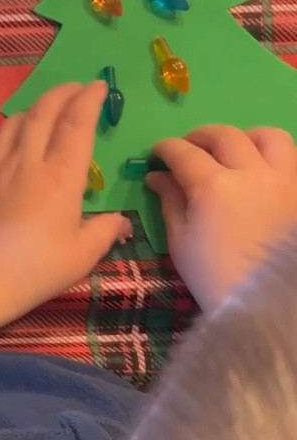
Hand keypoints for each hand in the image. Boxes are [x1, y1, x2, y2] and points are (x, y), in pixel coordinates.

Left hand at [0, 82, 129, 319]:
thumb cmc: (39, 268)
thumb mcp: (83, 254)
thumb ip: (105, 231)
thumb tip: (122, 222)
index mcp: (62, 176)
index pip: (77, 124)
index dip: (88, 100)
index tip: (97, 86)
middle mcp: (30, 163)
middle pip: (43, 113)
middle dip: (61, 93)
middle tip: (74, 88)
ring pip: (14, 122)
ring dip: (33, 108)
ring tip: (44, 109)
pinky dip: (7, 130)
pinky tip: (9, 137)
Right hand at [146, 125, 296, 311]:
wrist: (265, 303)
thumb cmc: (214, 277)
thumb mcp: (181, 242)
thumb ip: (170, 201)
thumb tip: (158, 176)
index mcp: (213, 186)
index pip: (183, 153)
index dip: (165, 149)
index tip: (156, 154)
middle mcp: (251, 172)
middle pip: (224, 135)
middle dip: (200, 136)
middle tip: (188, 148)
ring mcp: (283, 180)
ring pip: (268, 136)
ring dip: (245, 136)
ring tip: (234, 151)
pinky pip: (293, 159)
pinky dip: (274, 156)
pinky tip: (262, 171)